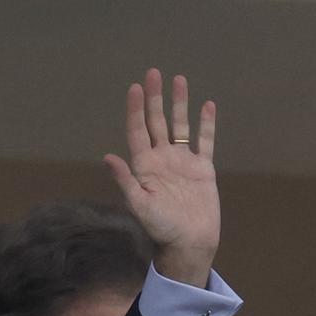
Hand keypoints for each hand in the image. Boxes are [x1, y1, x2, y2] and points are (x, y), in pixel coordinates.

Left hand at [103, 68, 218, 287]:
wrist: (189, 243)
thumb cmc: (161, 228)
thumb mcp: (140, 205)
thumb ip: (126, 181)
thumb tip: (108, 158)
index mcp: (144, 166)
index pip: (138, 131)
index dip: (135, 109)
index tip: (135, 87)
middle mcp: (162, 159)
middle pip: (157, 122)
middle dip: (155, 98)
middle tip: (153, 73)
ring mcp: (183, 162)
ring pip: (180, 126)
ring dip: (179, 104)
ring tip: (178, 80)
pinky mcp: (203, 169)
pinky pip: (205, 141)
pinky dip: (206, 124)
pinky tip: (207, 106)